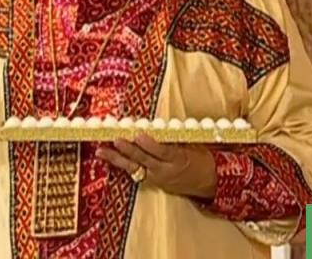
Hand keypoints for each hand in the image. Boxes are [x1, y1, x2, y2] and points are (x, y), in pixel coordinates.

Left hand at [96, 133, 217, 199]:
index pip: (161, 152)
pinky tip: (111, 158)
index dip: (149, 144)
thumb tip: (158, 126)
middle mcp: (165, 172)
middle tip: (114, 139)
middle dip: (127, 150)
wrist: (209, 183)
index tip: (138, 134)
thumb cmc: (203, 160)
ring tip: (101, 151)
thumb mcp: (194, 146)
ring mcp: (157, 179)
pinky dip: (123, 165)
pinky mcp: (153, 183)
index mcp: (179, 160)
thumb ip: (176, 138)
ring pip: (134, 168)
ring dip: (117, 159)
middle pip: (143, 160)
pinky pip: (136, 173)